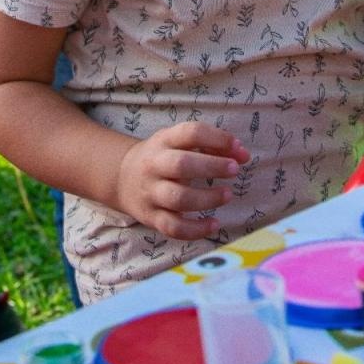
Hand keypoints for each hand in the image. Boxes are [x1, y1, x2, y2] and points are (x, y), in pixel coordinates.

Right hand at [114, 122, 251, 240]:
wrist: (120, 177)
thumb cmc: (162, 157)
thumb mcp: (178, 143)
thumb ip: (211, 145)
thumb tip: (242, 154)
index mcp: (163, 141)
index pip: (190, 133)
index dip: (217, 138)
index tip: (237, 148)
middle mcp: (154, 165)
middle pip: (182, 165)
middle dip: (212, 167)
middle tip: (235, 170)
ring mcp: (151, 193)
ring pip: (178, 198)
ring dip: (207, 199)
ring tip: (227, 195)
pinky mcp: (151, 217)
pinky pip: (173, 227)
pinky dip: (195, 229)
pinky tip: (214, 224)